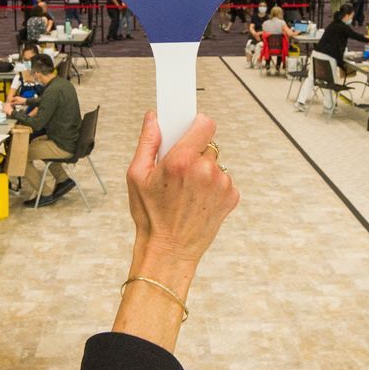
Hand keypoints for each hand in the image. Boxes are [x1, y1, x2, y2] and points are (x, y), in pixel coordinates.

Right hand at [126, 111, 239, 269]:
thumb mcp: (137, 175)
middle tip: (179, 169)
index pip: (205, 123)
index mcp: (181, 161)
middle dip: (194, 151)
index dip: (196, 124)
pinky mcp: (231, 197)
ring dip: (204, 170)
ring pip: (216, 162)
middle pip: (208, 143)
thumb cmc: (150, 216)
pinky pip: (224, 180)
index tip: (190, 127)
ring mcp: (221, 184)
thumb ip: (148, 141)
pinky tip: (197, 199)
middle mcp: (205, 171)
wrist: (169, 250)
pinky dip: (213, 186)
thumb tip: (153, 118)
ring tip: (187, 189)